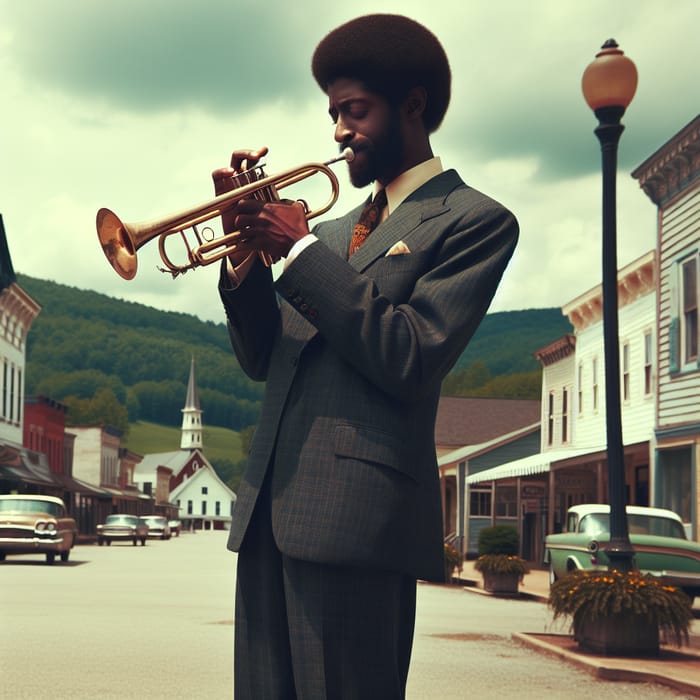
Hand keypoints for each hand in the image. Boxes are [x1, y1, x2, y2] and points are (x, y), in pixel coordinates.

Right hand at [211, 147, 268, 264]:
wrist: (245, 239)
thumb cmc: (260, 225)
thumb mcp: (271, 212)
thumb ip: (279, 204)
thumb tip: (296, 204)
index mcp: (252, 181)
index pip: (255, 163)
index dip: (258, 154)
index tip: (265, 150)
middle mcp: (240, 180)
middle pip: (243, 159)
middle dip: (250, 153)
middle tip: (259, 155)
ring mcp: (229, 184)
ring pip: (232, 163)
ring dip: (239, 158)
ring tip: (248, 161)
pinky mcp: (219, 191)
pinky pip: (216, 177)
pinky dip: (222, 172)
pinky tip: (231, 173)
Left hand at [234, 199, 309, 260]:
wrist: (300, 245)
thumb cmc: (299, 228)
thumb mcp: (296, 208)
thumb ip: (287, 202)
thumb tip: (283, 202)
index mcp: (267, 208)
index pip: (244, 203)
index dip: (242, 207)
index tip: (244, 209)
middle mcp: (261, 218)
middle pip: (239, 218)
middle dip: (240, 221)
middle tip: (243, 223)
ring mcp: (259, 232)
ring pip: (241, 232)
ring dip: (242, 233)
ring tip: (245, 234)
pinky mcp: (260, 244)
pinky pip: (245, 245)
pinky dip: (244, 245)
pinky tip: (245, 245)